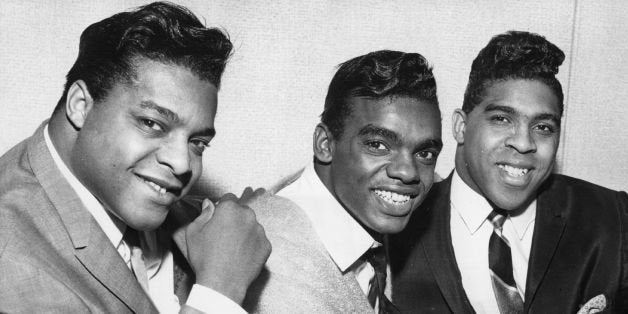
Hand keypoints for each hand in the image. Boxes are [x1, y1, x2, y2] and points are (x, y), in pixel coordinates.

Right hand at [183, 187, 270, 304]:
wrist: (222, 284)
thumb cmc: (205, 258)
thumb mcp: (194, 233)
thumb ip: (203, 214)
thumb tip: (209, 204)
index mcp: (229, 209)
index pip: (228, 199)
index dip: (222, 208)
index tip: (218, 217)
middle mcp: (248, 216)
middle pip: (242, 211)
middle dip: (234, 219)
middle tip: (224, 235)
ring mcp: (259, 231)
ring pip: (251, 225)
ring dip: (244, 231)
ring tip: (232, 248)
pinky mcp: (266, 245)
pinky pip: (259, 240)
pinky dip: (252, 245)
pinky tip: (241, 255)